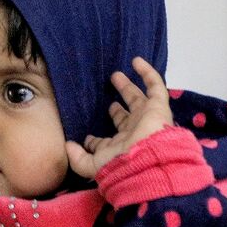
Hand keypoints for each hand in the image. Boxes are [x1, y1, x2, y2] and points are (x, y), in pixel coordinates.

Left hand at [66, 57, 173, 178]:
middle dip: (115, 106)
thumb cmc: (119, 163)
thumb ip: (77, 157)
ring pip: (137, 99)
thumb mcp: (91, 165)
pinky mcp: (158, 107)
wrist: (147, 159)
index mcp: (118, 148)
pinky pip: (156, 86)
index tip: (86, 136)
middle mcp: (133, 133)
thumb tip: (67, 146)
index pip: (106, 142)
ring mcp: (147, 119)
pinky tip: (136, 61)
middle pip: (123, 116)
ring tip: (116, 74)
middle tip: (102, 100)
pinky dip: (148, 73)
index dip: (95, 139)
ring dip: (127, 87)